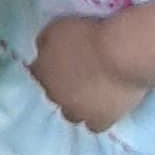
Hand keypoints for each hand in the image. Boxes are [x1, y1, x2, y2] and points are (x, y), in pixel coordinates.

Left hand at [26, 12, 148, 134]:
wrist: (119, 54)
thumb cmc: (88, 34)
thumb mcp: (57, 28)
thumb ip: (45, 43)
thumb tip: (42, 50)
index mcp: (41, 72)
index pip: (35, 74)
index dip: (47, 69)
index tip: (58, 64)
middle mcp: (54, 96)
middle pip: (53, 95)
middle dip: (61, 88)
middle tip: (77, 78)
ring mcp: (77, 111)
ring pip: (71, 114)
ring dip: (77, 106)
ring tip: (91, 95)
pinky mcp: (100, 120)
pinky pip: (94, 125)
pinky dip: (97, 118)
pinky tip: (104, 108)